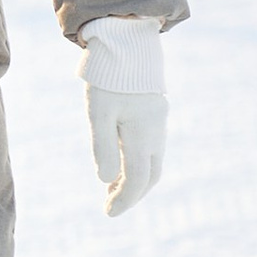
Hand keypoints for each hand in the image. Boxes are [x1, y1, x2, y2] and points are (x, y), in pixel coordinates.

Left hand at [82, 16, 166, 214]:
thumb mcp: (98, 112)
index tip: (109, 214)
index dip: (124, 199)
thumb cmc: (108, 78)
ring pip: (152, 162)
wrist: (127, 43)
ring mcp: (158, 123)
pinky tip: (120, 164)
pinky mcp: (155, 114)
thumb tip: (106, 180)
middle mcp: (156, 132)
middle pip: (149, 175)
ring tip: (112, 190)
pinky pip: (151, 148)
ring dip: (135, 179)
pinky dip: (138, 163)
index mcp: (142, 134)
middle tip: (111, 207)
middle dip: (132, 194)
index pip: (137, 178)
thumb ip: (101, 147)